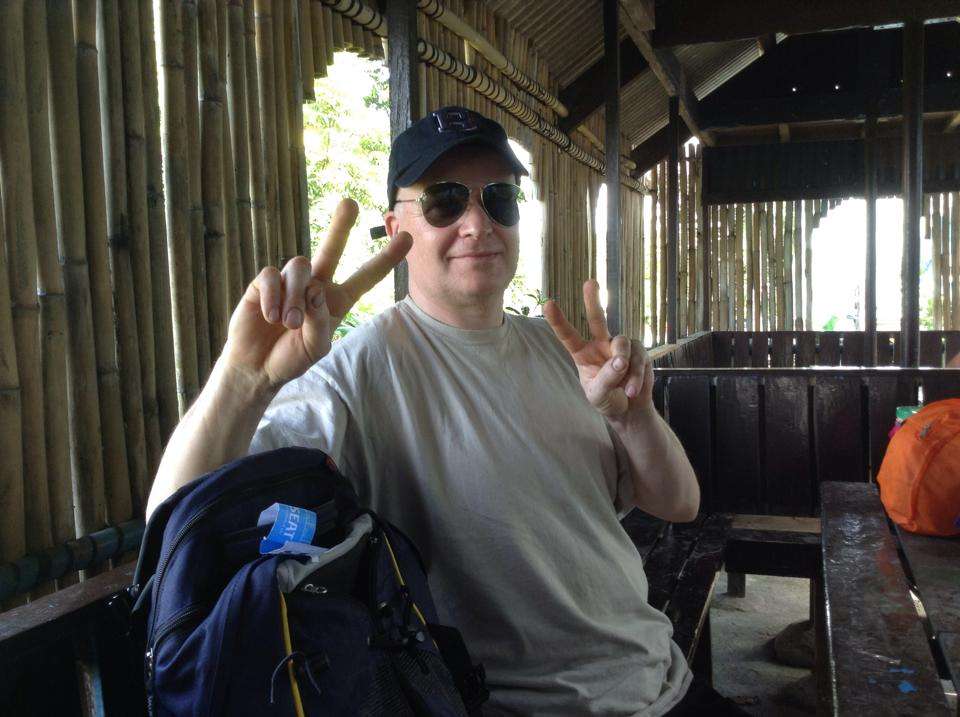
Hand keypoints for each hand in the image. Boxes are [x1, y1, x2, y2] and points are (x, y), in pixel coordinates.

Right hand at [222, 198, 412, 390]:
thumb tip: (313, 289)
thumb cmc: (292, 356)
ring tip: (289, 323)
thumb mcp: (316, 346)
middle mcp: (315, 285)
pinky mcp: (263, 283)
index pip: (365, 276)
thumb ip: (321, 321)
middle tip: (350, 203)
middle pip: (332, 249)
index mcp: (337, 300)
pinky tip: (270, 316)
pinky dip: (272, 298)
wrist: (258, 366)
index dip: (386, 259)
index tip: (408, 238)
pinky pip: (271, 276)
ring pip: (300, 266)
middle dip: (340, 226)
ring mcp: (290, 281)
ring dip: (296, 297)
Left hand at [543, 279, 653, 417]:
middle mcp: (600, 345)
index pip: (568, 336)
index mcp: (582, 353)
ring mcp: (620, 346)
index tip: (548, 303)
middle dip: (593, 300)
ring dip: (625, 367)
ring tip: (627, 389)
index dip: (558, 320)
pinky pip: (638, 358)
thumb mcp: (599, 395)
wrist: (629, 409)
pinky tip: (633, 390)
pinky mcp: (638, 351)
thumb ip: (605, 379)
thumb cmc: (607, 399)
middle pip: (597, 319)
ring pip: (622, 343)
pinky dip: (637, 376)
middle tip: (590, 282)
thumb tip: (620, 361)